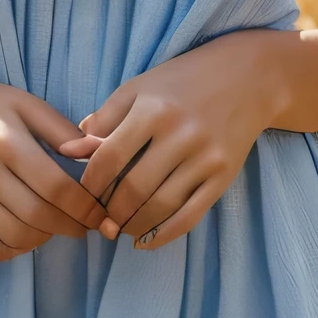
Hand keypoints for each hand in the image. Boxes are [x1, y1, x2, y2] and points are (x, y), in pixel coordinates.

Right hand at [0, 65, 107, 262]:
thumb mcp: (29, 105)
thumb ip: (66, 132)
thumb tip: (102, 155)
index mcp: (6, 142)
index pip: (55, 187)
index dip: (85, 207)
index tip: (101, 213)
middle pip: (37, 216)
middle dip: (71, 226)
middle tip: (86, 224)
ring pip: (15, 236)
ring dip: (45, 238)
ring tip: (56, 224)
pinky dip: (15, 249)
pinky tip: (28, 234)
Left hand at [57, 33, 286, 250]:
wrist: (249, 77)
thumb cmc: (184, 80)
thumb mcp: (140, 87)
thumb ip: (105, 118)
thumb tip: (69, 150)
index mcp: (154, 109)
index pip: (109, 158)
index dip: (89, 183)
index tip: (81, 193)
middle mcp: (181, 134)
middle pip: (133, 188)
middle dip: (109, 211)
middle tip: (97, 218)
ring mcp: (206, 158)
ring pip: (160, 207)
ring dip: (132, 225)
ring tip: (118, 228)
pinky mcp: (224, 176)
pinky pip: (190, 215)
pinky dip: (163, 234)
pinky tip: (143, 241)